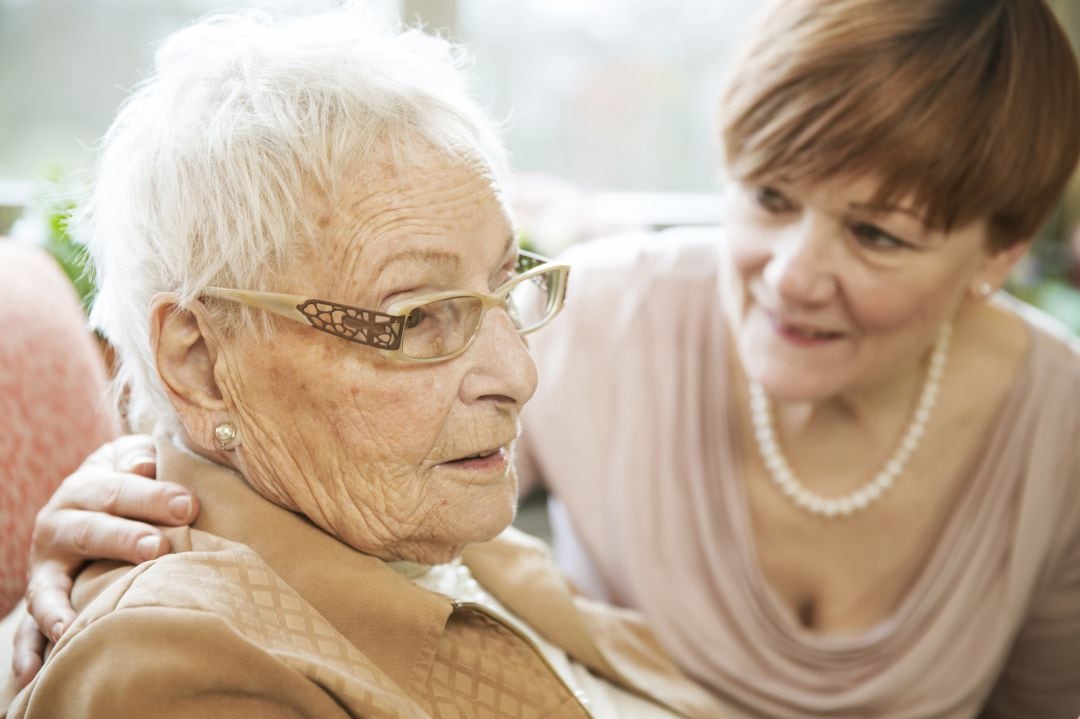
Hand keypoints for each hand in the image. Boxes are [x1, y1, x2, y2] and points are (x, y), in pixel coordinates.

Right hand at [14, 434, 198, 688]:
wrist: (87, 499)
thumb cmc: (127, 480)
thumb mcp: (130, 459)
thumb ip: (140, 457)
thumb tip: (146, 464)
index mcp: (84, 487)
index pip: (117, 489)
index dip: (152, 496)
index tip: (189, 506)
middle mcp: (58, 526)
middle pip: (88, 530)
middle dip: (122, 539)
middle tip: (157, 547)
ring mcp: (45, 567)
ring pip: (49, 586)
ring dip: (61, 606)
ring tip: (75, 626)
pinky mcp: (41, 599)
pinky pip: (27, 629)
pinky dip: (28, 651)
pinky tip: (33, 674)